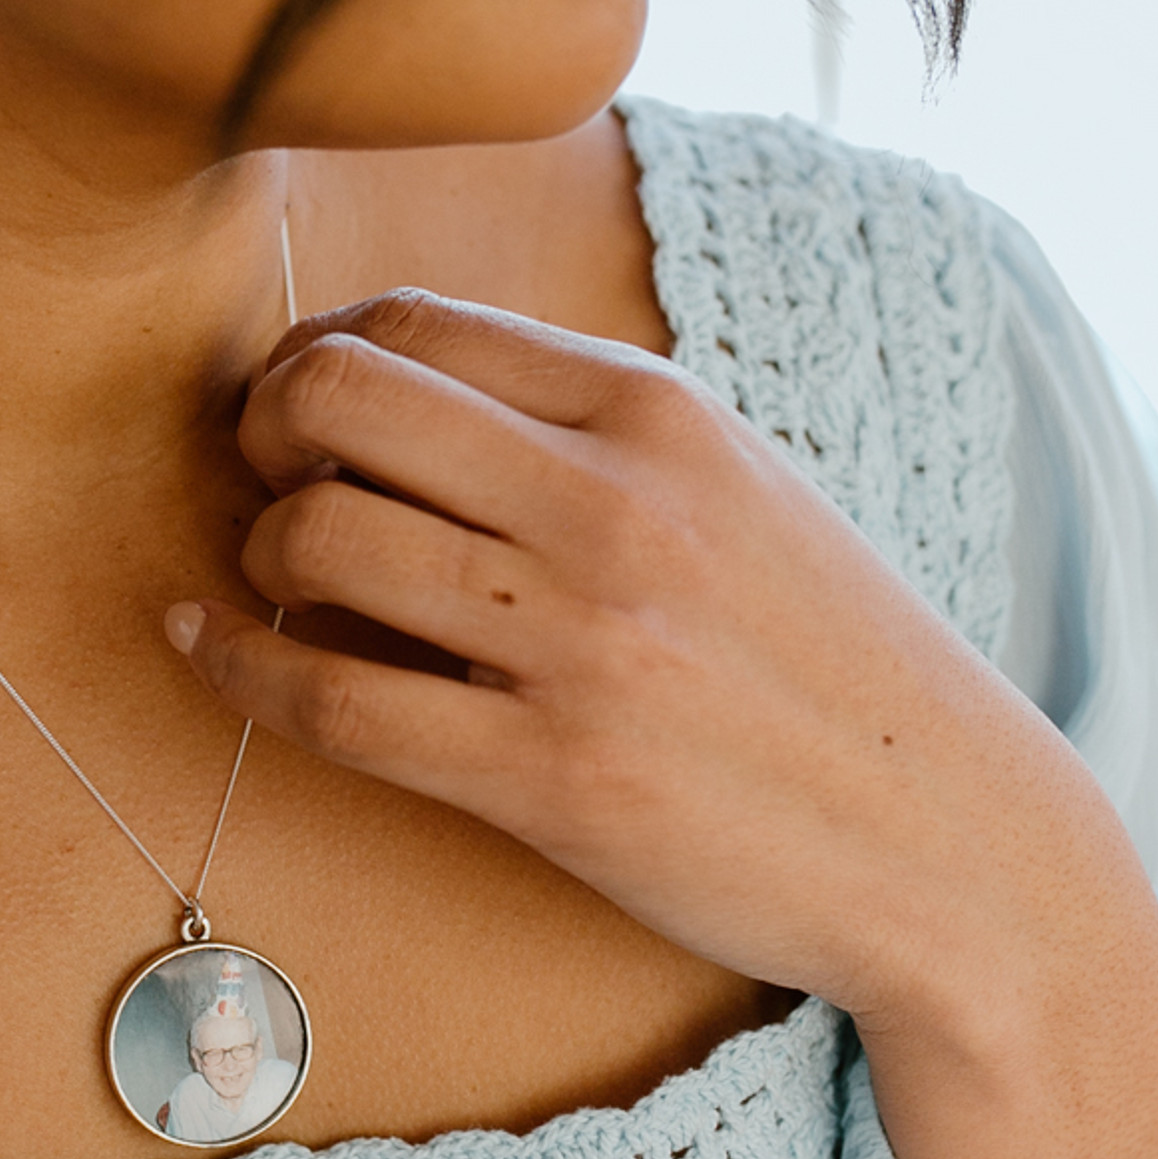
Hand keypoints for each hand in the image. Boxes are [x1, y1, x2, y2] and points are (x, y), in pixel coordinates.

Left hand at [174, 287, 1091, 1019]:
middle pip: (338, 397)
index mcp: (653, 412)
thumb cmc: (823, 654)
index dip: (310, 351)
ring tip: (278, 579)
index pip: (410, 321)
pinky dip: (238, 665)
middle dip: (261, 425)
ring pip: (316, 538)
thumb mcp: (732, 485)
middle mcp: (608, 504)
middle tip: (265, 475)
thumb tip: (401, 390)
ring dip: (257, 551)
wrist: (947, 836)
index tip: (293, 403)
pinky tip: (210, 646)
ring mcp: (578, 641)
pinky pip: (331, 698)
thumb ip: (581, 425)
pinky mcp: (549, 775)